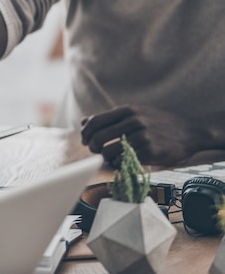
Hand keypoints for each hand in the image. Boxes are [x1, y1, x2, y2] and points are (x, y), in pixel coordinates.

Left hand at [81, 104, 202, 166]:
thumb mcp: (135, 113)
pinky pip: (122, 161)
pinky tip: (123, 161)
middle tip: (96, 150)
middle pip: (98, 137)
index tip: (85, 140)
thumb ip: (109, 118)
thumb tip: (83, 122)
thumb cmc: (157, 123)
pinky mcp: (149, 152)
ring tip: (110, 156)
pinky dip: (118, 163)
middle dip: (92, 147)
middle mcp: (134, 121)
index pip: (95, 121)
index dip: (85, 133)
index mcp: (127, 110)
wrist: (190, 132)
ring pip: (108, 151)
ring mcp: (142, 136)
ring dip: (105, 157)